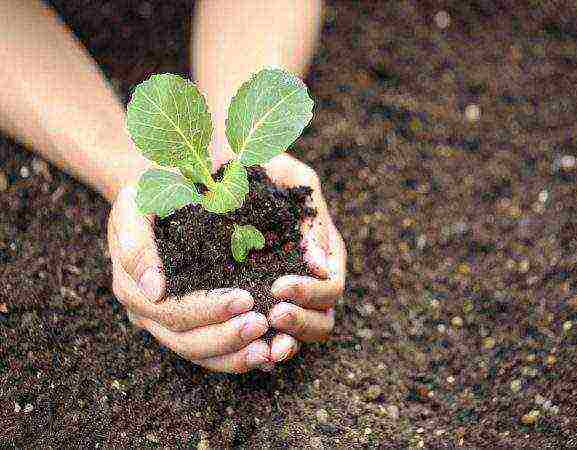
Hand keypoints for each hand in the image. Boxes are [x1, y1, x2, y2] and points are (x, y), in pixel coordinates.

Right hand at [107, 185, 270, 372]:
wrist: (164, 191)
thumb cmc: (155, 192)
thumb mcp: (136, 204)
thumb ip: (137, 242)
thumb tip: (155, 291)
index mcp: (132, 285)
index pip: (170, 310)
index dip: (207, 310)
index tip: (245, 299)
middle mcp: (148, 312)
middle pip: (186, 339)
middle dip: (226, 335)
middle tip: (263, 323)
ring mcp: (168, 323)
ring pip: (201, 353)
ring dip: (237, 354)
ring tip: (273, 348)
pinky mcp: (192, 325)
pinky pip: (214, 352)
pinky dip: (242, 356)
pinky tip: (273, 352)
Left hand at [262, 154, 346, 366]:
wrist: (221, 160)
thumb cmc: (261, 164)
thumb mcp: (292, 178)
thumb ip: (313, 218)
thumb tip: (322, 266)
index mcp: (321, 254)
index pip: (331, 287)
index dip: (312, 293)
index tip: (280, 285)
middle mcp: (307, 280)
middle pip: (321, 320)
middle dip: (301, 321)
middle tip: (272, 311)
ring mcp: (283, 297)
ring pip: (296, 336)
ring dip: (285, 342)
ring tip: (263, 340)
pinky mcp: (255, 305)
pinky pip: (266, 338)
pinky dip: (261, 348)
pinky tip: (247, 350)